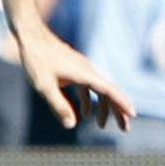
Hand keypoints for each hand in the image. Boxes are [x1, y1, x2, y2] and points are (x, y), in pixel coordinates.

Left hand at [13, 23, 134, 131]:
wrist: (31, 36)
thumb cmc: (36, 60)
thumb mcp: (44, 86)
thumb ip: (59, 106)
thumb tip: (71, 125)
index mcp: (85, 74)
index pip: (109, 90)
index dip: (122, 103)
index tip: (132, 115)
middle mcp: (88, 71)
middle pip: (109, 92)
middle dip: (117, 110)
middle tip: (125, 129)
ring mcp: (83, 69)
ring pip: (100, 90)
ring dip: (104, 107)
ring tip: (102, 126)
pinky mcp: (75, 69)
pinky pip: (89, 87)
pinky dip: (90, 101)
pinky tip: (84, 114)